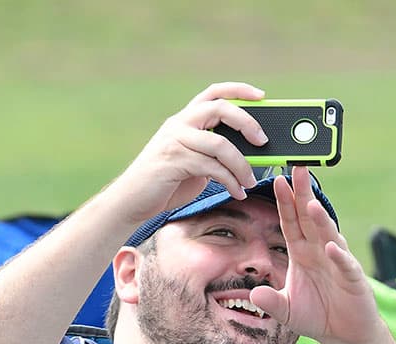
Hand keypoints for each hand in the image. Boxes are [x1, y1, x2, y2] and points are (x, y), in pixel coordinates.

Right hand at [110, 82, 270, 224]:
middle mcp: (179, 124)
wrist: (132, 200)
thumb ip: (215, 152)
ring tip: (250, 181)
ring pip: (220, 144)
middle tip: (263, 141)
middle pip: (219, 108)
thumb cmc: (168, 182)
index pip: (213, 93)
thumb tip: (251, 155)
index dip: (238, 90)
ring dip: (242, 165)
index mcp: (185, 120)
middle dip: (247, 123)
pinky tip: (237, 192)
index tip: (261, 95)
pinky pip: (212, 168)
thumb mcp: (195, 161)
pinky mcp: (173, 161)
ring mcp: (174, 141)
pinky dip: (231, 182)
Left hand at [250, 167, 381, 343]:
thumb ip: (271, 302)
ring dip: (321, 221)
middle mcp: (320, 252)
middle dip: (304, 196)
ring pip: (328, 237)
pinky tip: (331, 248)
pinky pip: (345, 265)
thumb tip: (254, 296)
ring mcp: (338, 263)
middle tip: (299, 170)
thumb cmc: (317, 316)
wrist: (345, 335)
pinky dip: (339, 257)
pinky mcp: (353, 280)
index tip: (278, 181)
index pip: (291, 223)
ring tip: (311, 206)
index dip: (285, 203)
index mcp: (301, 253)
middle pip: (310, 220)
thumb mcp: (287, 311)